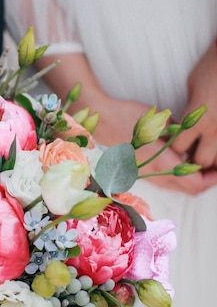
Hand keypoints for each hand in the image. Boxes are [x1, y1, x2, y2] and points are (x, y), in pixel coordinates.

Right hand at [82, 94, 216, 194]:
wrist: (100, 121)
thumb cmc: (127, 116)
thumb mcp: (160, 122)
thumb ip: (179, 136)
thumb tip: (193, 143)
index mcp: (161, 163)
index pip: (195, 184)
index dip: (212, 179)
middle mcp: (155, 174)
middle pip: (190, 190)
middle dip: (207, 181)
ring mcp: (147, 175)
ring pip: (179, 187)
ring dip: (194, 180)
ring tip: (205, 164)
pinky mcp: (141, 172)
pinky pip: (168, 182)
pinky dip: (181, 176)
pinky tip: (184, 161)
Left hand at [173, 41, 216, 169]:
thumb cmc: (211, 66)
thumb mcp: (192, 86)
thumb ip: (190, 110)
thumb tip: (186, 124)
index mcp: (196, 119)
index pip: (179, 149)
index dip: (174, 152)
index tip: (173, 152)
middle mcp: (215, 129)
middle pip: (201, 161)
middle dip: (194, 162)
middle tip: (190, 160)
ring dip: (212, 161)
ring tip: (205, 156)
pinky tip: (215, 144)